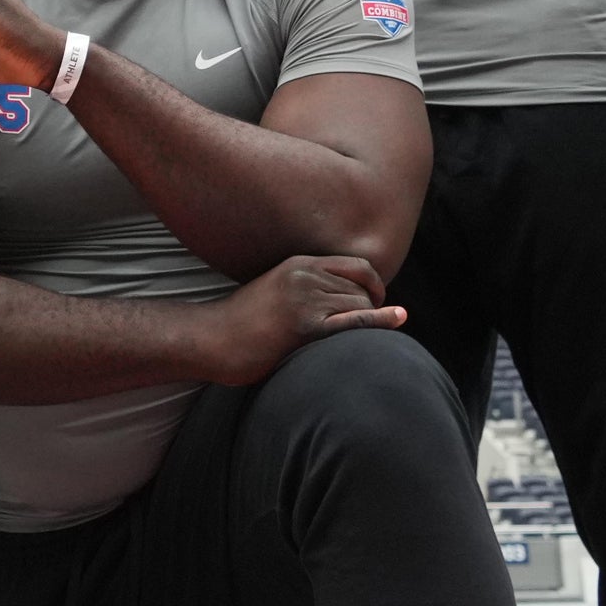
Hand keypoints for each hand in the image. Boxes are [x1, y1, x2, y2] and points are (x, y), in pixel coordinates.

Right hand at [197, 253, 401, 384]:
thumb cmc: (240, 325)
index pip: (357, 265)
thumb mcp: (275, 292)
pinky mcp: (304, 325)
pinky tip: (396, 321)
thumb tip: (345, 301)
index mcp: (297, 264)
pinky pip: (354, 321)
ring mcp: (304, 299)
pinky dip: (379, 322)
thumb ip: (306, 288)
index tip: (377, 302)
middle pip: (363, 288)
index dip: (375, 283)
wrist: (209, 340)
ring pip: (361, 304)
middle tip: (369, 327)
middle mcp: (303, 275)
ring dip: (368, 323)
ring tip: (352, 341)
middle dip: (373, 308)